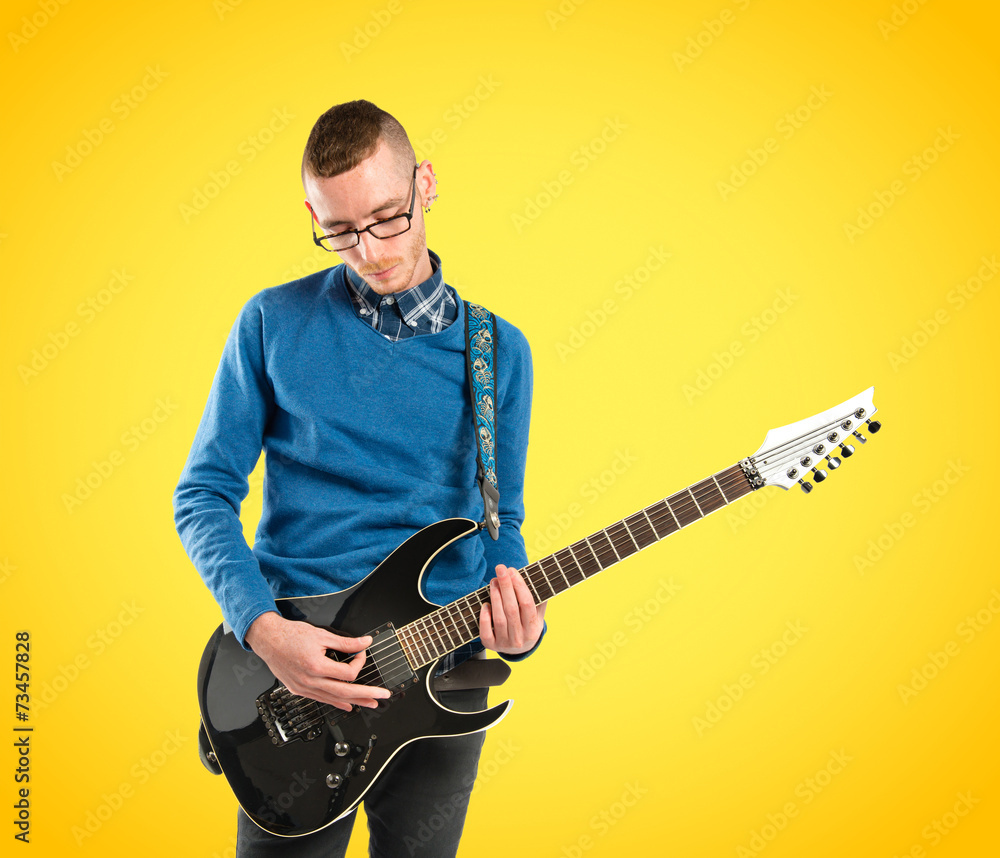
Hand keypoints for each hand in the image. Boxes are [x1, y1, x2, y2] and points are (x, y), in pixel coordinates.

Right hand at [245, 612, 391, 710]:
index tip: (361, 653)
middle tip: (382, 696)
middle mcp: (310, 681)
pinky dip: (337, 703)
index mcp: (316, 666)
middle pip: (345, 692)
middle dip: (367, 695)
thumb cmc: (291, 635)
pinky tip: (348, 705)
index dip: (359, 663)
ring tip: (370, 703)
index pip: (348, 673)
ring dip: (355, 702)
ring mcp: (304, 688)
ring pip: (334, 700)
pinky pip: (322, 700)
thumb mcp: (321, 635)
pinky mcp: (299, 690)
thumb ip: (346, 642)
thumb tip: (365, 643)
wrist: (268, 640)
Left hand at [479, 565, 546, 655]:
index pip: (527, 604)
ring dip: (495, 597)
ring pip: (499, 618)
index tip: (512, 571)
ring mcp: (505, 643)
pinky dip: (485, 618)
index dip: (519, 586)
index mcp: (533, 628)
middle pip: (512, 609)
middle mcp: (520, 638)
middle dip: (505, 586)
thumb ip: (539, 600)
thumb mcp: (537, 616)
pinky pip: (486, 632)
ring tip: (493, 582)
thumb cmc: (527, 626)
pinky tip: (485, 604)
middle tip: (500, 569)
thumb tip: (538, 578)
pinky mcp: (491, 646)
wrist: (519, 651)